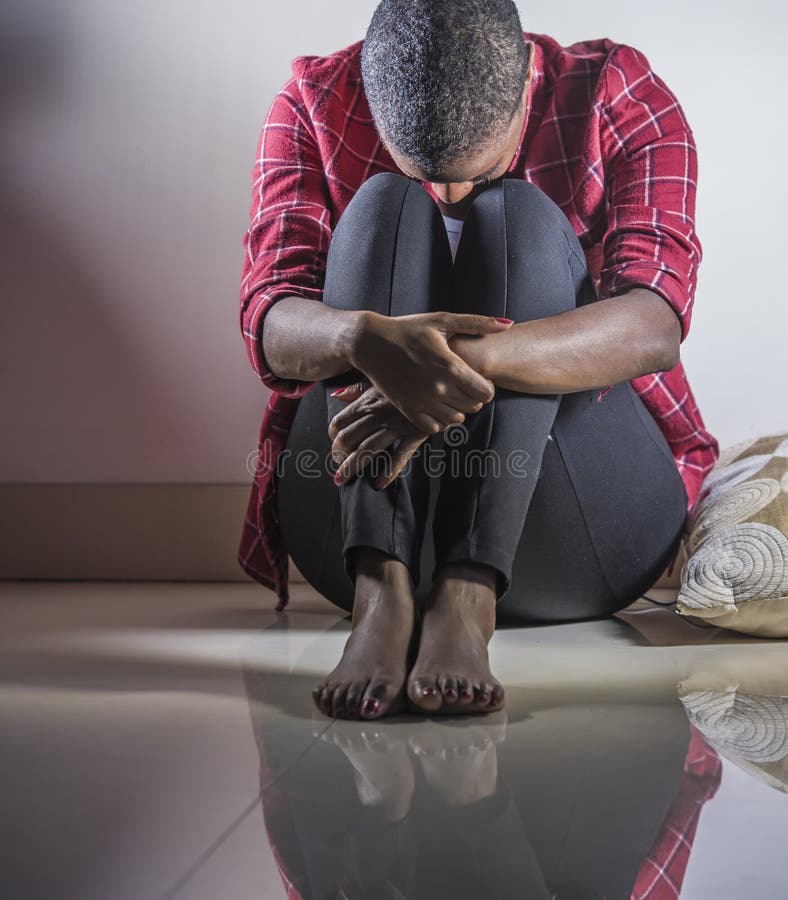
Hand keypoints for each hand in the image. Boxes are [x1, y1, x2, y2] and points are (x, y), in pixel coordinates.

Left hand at [328, 380, 429, 486]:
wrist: (439, 380)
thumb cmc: (408, 380)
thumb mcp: (381, 380)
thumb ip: (357, 389)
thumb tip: (337, 395)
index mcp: (367, 401)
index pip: (339, 422)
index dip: (333, 437)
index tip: (335, 445)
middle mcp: (378, 414)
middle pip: (348, 438)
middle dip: (338, 456)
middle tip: (338, 465)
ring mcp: (396, 425)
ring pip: (367, 449)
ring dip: (352, 467)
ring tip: (343, 479)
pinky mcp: (414, 433)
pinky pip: (400, 455)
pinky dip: (389, 472)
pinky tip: (379, 483)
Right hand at [349, 311, 512, 431]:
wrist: (371, 343)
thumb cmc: (407, 329)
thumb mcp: (442, 321)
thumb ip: (476, 324)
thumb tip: (508, 324)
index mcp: (450, 366)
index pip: (485, 392)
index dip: (487, 387)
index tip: (478, 378)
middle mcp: (438, 388)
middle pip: (473, 407)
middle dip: (473, 397)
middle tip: (464, 384)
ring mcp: (422, 402)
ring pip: (456, 419)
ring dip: (458, 409)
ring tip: (450, 394)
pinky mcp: (408, 410)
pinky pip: (434, 427)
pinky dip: (440, 420)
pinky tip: (437, 404)